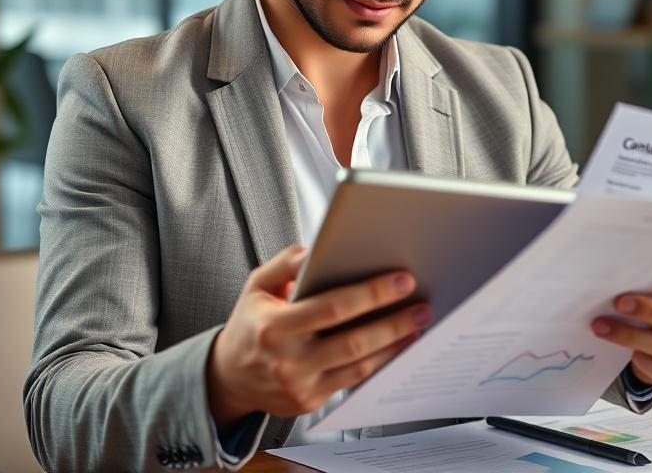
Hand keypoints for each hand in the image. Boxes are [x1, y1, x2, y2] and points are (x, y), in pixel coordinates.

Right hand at [205, 245, 430, 429]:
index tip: (401, 280)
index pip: (331, 307)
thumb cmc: (249, 324)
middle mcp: (288, 359)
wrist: (228, 377)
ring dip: (394, 345)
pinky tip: (397, 347)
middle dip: (393, 322)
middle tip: (422, 305)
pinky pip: (353, 382)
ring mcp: (300, 386)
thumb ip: (284, 264)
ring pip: (359, 366)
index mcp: (274, 326)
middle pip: (353, 341)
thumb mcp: (256, 285)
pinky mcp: (310, 402)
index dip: (370, 293)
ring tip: (418, 324)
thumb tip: (315, 250)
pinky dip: (379, 364)